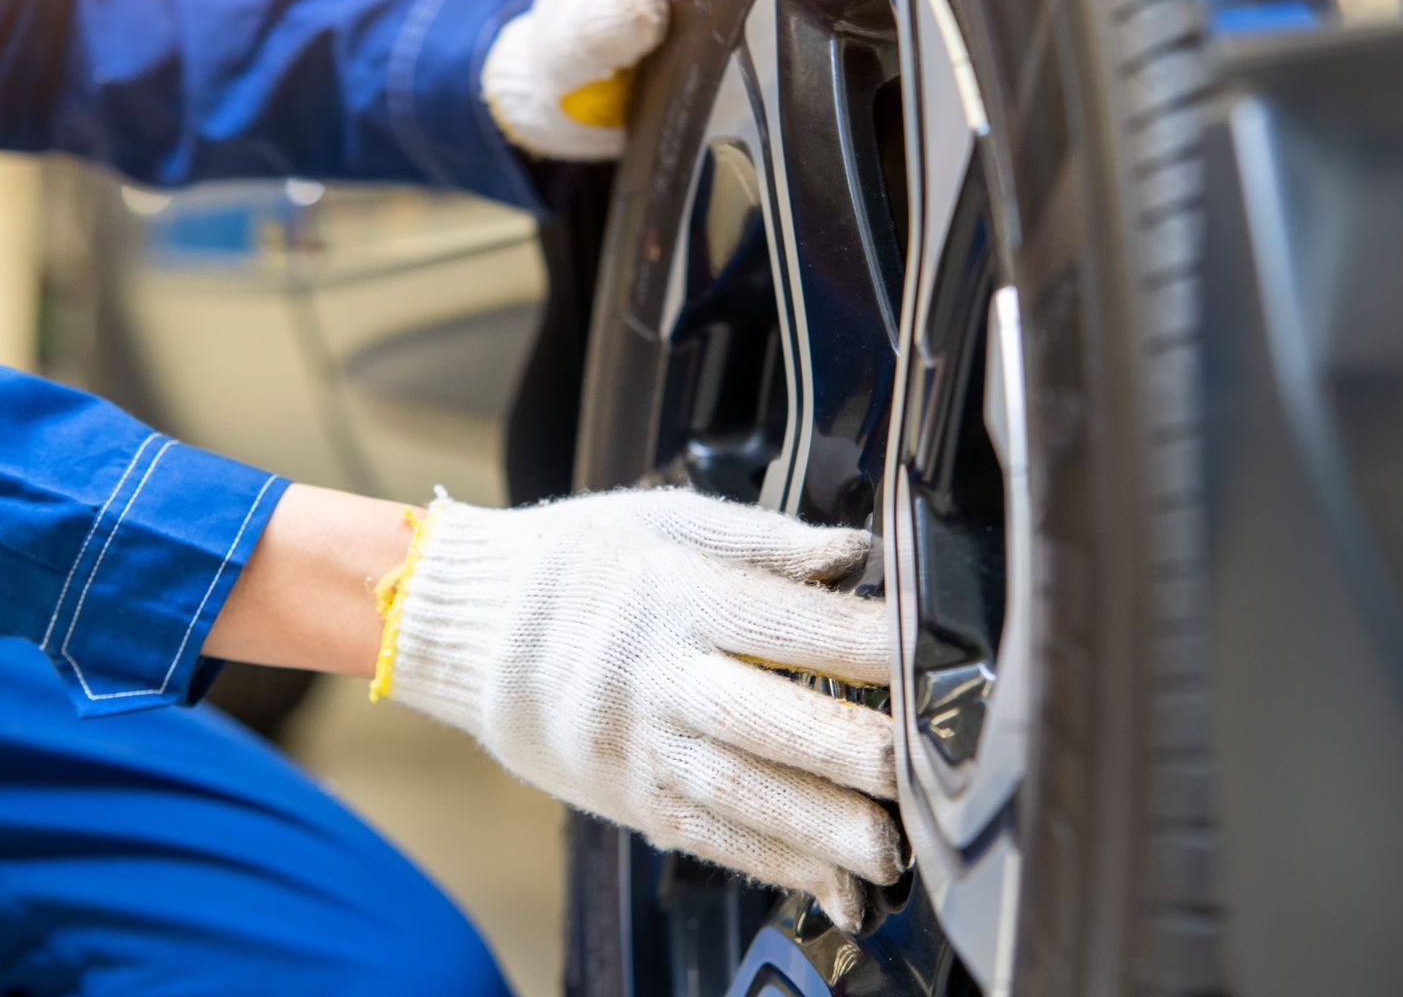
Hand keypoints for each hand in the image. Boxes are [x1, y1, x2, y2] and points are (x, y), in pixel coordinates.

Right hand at [374, 487, 902, 931]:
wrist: (470, 629)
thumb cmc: (575, 563)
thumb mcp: (665, 518)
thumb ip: (766, 540)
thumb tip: (855, 555)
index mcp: (674, 594)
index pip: (787, 623)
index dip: (867, 644)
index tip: (931, 660)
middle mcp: (658, 676)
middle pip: (765, 721)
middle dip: (850, 753)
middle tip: (920, 774)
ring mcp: (640, 745)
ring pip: (742, 794)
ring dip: (823, 828)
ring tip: (891, 852)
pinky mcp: (632, 796)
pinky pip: (711, 836)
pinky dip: (775, 864)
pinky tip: (831, 884)